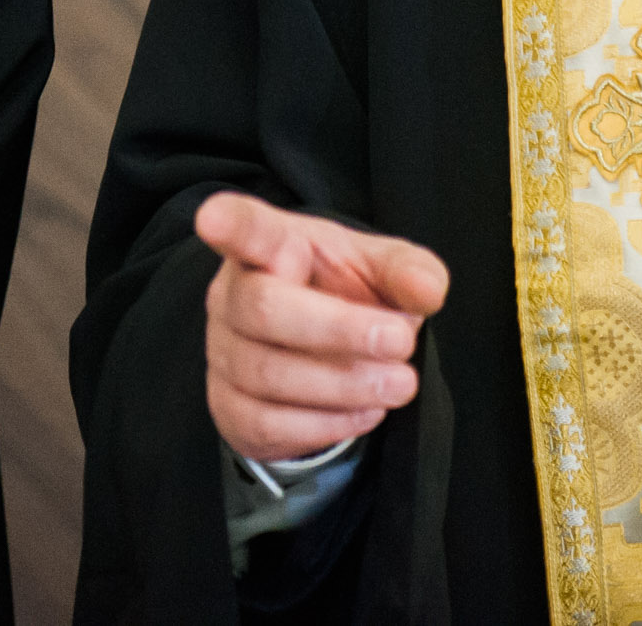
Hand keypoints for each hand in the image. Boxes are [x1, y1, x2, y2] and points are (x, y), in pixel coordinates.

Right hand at [196, 190, 449, 464]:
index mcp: (270, 245)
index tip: (213, 218)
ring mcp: (222, 352)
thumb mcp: (382, 271)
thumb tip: (428, 291)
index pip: (246, 228)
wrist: (321, 354)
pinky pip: (267, 423)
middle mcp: (232, 294)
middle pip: (264, 308)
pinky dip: (326, 424)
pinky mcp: (228, 407)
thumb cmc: (345, 293)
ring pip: (268, 373)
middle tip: (402, 343)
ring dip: (344, 386)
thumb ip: (408, 271)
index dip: (228, 223)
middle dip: (339, 330)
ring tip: (398, 385)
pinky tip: (366, 411)